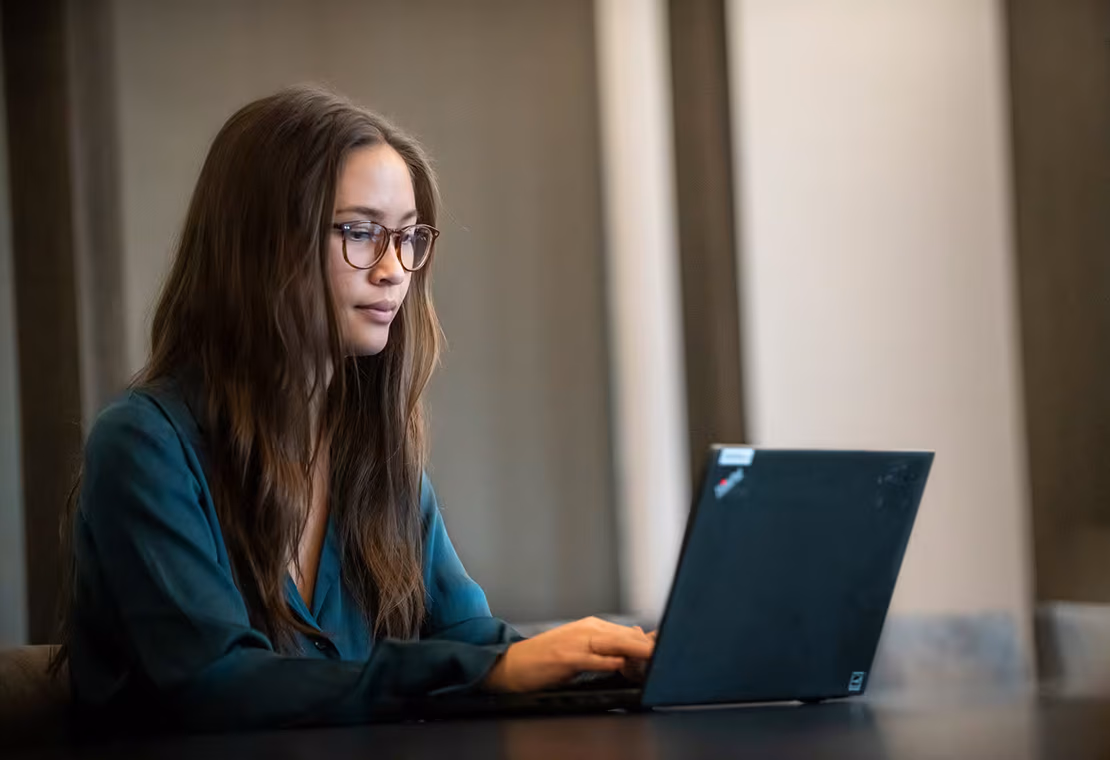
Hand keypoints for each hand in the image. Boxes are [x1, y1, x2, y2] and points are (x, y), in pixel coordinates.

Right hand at [483, 617, 654, 692]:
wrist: (514, 664)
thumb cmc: (549, 658)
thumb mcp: (582, 648)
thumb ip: (609, 643)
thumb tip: (639, 635)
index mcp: (593, 627)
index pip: (630, 634)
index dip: (650, 643)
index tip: (672, 649)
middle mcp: (587, 629)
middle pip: (626, 636)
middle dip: (648, 646)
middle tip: (670, 654)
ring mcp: (575, 642)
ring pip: (612, 643)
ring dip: (633, 650)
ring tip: (653, 656)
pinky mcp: (564, 657)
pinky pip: (589, 659)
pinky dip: (605, 661)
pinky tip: (619, 663)